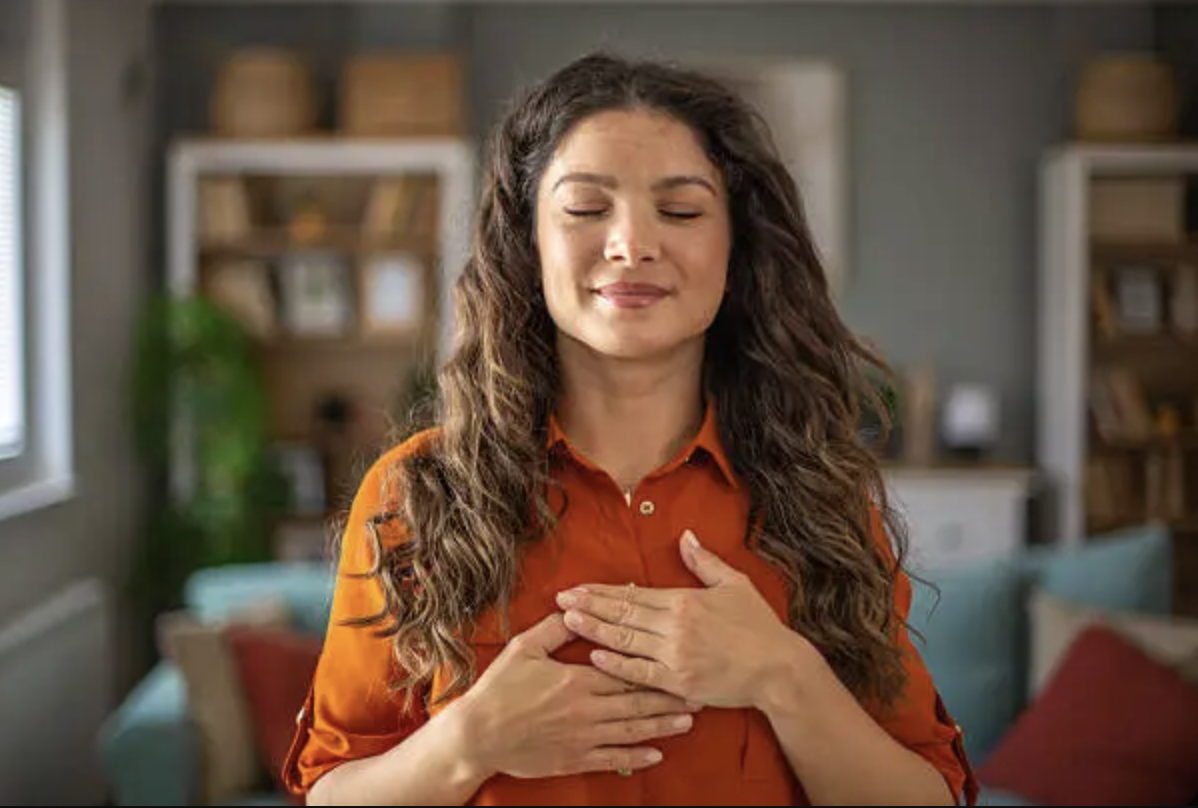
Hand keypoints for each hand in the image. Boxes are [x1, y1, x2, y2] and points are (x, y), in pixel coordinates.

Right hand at [455, 613, 698, 780]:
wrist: (477, 735)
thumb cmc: (499, 689)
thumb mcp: (524, 648)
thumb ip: (555, 629)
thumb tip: (577, 606)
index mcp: (577, 679)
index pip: (625, 671)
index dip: (655, 667)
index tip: (679, 661)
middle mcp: (586, 709)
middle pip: (637, 702)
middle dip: (669, 697)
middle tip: (698, 693)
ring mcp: (582, 736)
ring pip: (632, 730)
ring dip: (662, 725)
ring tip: (688, 721)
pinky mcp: (574, 758)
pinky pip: (613, 758)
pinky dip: (636, 756)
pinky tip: (656, 753)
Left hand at [557, 530, 802, 709]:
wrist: (779, 668)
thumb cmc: (759, 625)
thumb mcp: (734, 584)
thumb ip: (705, 561)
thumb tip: (685, 536)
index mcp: (685, 601)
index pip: (633, 593)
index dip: (602, 591)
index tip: (577, 586)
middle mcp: (676, 627)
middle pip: (622, 614)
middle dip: (589, 606)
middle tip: (560, 599)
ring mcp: (676, 657)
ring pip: (625, 642)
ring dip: (594, 631)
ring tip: (568, 620)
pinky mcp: (679, 683)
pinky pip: (640, 674)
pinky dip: (616, 666)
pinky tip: (594, 657)